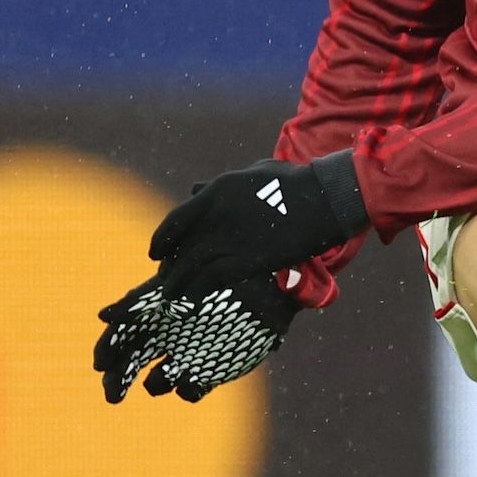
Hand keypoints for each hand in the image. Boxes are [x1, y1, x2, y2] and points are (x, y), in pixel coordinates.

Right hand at [91, 272, 300, 402]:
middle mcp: (167, 336)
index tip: (100, 364)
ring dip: (157, 382)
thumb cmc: (218, 281)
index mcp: (155, 313)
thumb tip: (102, 316)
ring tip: (165, 374)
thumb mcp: (175, 290)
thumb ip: (139, 303)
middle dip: (118, 380)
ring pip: (158, 381)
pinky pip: (190, 390)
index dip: (108, 350)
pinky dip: (187, 389)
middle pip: (130, 363)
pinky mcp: (211, 372)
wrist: (267, 286)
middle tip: (113, 395)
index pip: (121, 335)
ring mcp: (187, 355)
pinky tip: (191, 381)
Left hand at [150, 152, 367, 301]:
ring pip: (189, 267)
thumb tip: (195, 188)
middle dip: (170, 267)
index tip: (155, 253)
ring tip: (169, 299)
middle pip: (181, 247)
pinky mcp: (244, 260)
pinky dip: (193, 294)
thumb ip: (221, 184)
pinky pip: (208, 281)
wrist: (321, 199)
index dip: (161, 239)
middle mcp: (215, 216)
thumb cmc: (293, 183)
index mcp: (215, 192)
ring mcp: (229, 239)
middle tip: (166, 280)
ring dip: (176, 285)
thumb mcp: (254, 172)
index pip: (176, 220)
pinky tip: (188, 304)